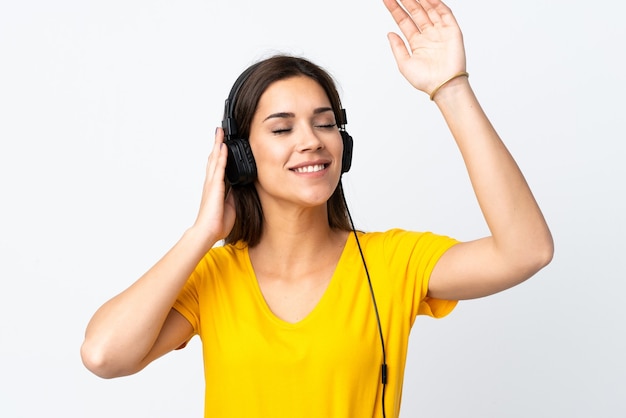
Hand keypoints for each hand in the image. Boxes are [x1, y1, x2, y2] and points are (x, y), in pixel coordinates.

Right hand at [192, 127, 235, 242]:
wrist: (208, 231)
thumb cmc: (217, 222)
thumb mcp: (231, 206)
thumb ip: (234, 195)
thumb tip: (240, 188)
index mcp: (215, 187)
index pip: (218, 165)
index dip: (220, 153)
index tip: (223, 142)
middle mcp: (212, 182)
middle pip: (214, 158)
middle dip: (217, 143)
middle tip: (220, 131)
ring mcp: (212, 183)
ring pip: (215, 159)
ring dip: (218, 144)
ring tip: (220, 132)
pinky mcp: (214, 186)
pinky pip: (219, 167)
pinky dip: (221, 156)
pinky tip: (223, 146)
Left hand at [383, 0, 465, 94]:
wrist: (443, 86)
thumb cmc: (425, 80)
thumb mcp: (404, 64)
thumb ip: (397, 48)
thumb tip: (389, 34)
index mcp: (416, 43)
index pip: (404, 21)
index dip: (395, 10)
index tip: (387, 0)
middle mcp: (428, 35)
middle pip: (416, 12)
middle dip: (407, 1)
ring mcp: (440, 32)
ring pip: (430, 10)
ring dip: (421, 0)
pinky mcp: (452, 31)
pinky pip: (445, 13)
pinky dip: (437, 4)